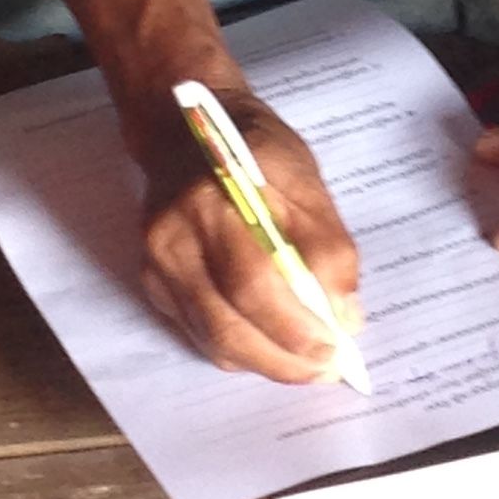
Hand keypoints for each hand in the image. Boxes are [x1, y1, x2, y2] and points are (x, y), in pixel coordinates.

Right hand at [136, 88, 361, 385]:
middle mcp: (175, 236)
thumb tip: (345, 318)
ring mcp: (157, 264)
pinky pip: (198, 333)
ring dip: (264, 362)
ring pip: (211, 338)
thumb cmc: (254, 149)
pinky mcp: (153, 282)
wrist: (181, 130)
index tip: (336, 347)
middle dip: (283, 359)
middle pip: (227, 323)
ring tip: (304, 365)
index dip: (295, 326)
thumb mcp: (304, 181)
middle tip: (325, 369)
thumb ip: (328, 248)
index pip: (253, 281)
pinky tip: (269, 345)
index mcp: (214, 199)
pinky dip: (239, 350)